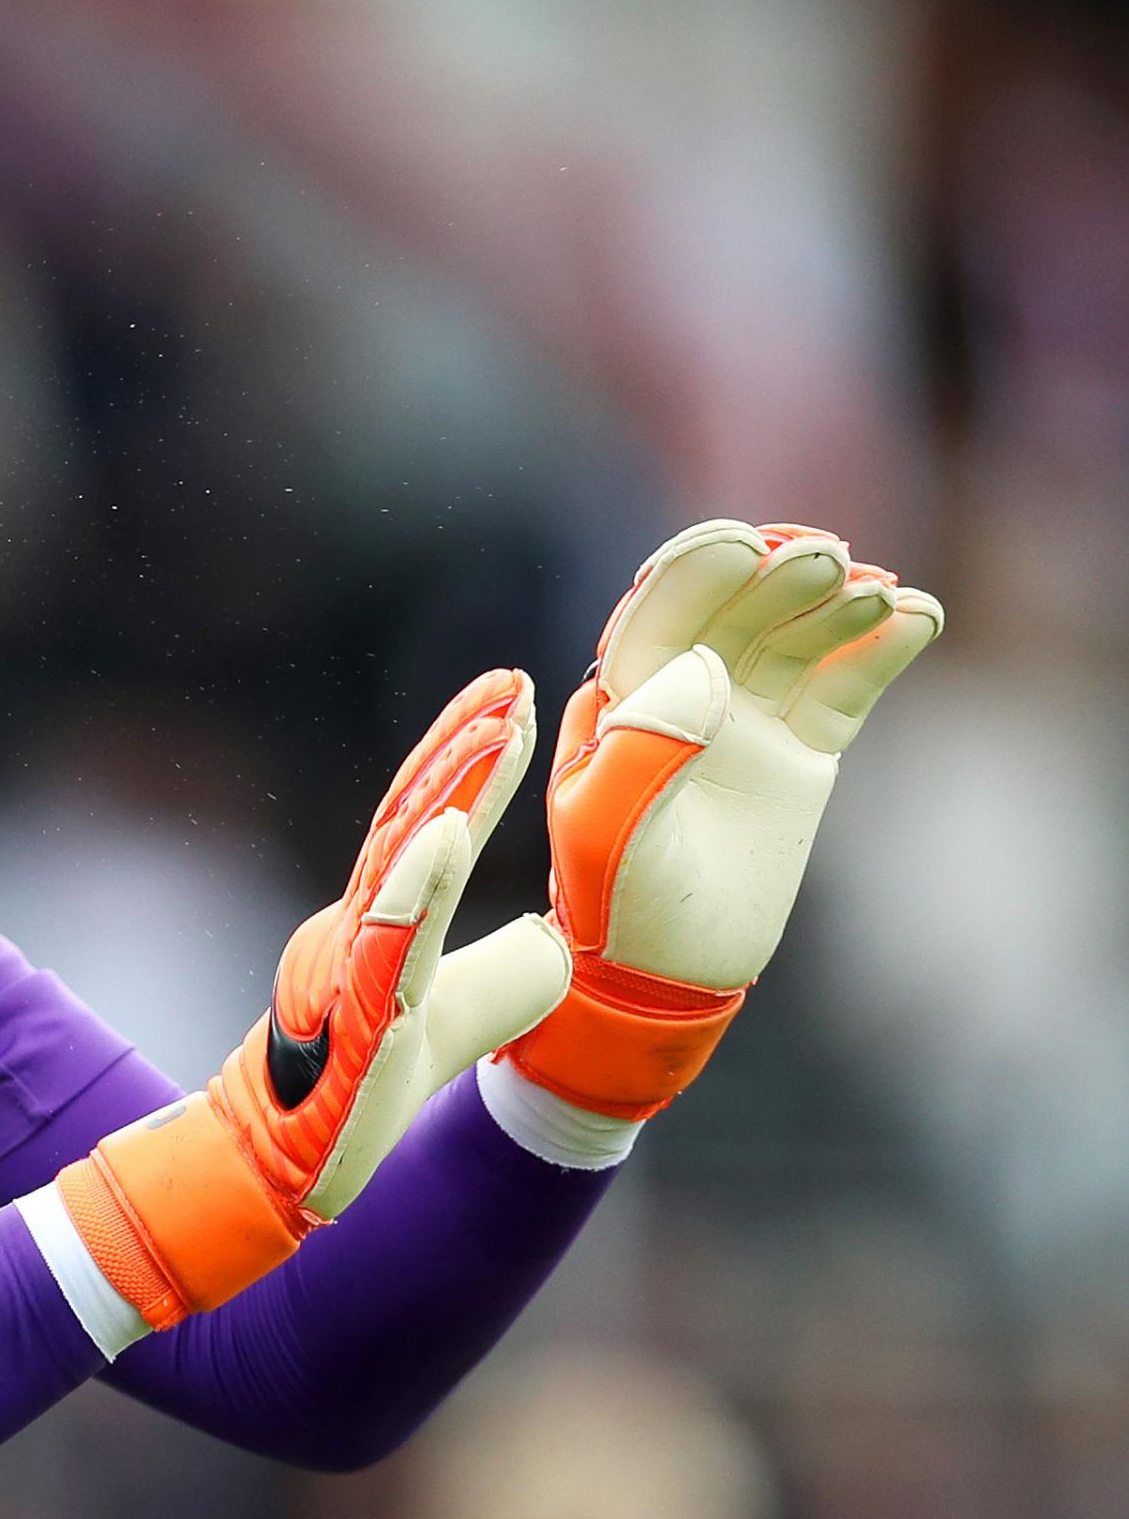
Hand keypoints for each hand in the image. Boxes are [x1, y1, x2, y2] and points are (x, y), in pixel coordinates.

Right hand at [55, 669, 571, 1329]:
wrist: (293, 1169)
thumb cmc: (364, 1088)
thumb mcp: (461, 1019)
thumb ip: (506, 974)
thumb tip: (559, 935)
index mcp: (384, 922)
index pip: (428, 823)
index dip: (466, 759)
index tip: (511, 694)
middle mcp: (358, 930)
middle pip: (411, 822)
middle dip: (461, 750)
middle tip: (510, 685)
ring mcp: (350, 971)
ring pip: (397, 868)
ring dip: (447, 794)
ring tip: (494, 732)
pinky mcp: (353, 1022)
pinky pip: (384, 946)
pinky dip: (413, 888)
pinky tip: (447, 836)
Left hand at [506, 521, 943, 1118]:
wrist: (670, 973)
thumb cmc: (617, 901)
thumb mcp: (604, 830)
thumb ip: (639, 748)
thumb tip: (702, 667)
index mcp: (618, 700)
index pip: (660, 615)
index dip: (700, 572)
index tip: (746, 545)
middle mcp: (681, 694)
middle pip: (735, 613)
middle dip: (778, 578)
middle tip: (827, 560)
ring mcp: (746, 717)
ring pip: (794, 638)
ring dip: (835, 604)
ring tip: (878, 591)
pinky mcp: (801, 749)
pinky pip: (844, 684)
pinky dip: (879, 647)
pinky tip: (915, 618)